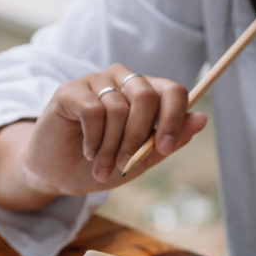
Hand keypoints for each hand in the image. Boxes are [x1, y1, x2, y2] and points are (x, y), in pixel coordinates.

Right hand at [0, 64, 206, 210]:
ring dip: (111, 147)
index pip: (172, 90)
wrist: (55, 175)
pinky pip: (93, 111)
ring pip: (118, 108)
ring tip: (100, 166)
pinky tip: (87, 152)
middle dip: (138, 138)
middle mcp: (121, 80)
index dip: (173, 118)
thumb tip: (201, 119)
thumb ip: (167, 142)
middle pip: (145, 96)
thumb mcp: (138, 161)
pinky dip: (93, 139)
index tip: (164, 149)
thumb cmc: (97, 165)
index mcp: (144, 94)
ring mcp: (94, 81)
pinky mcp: (69, 90)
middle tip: (124, 165)